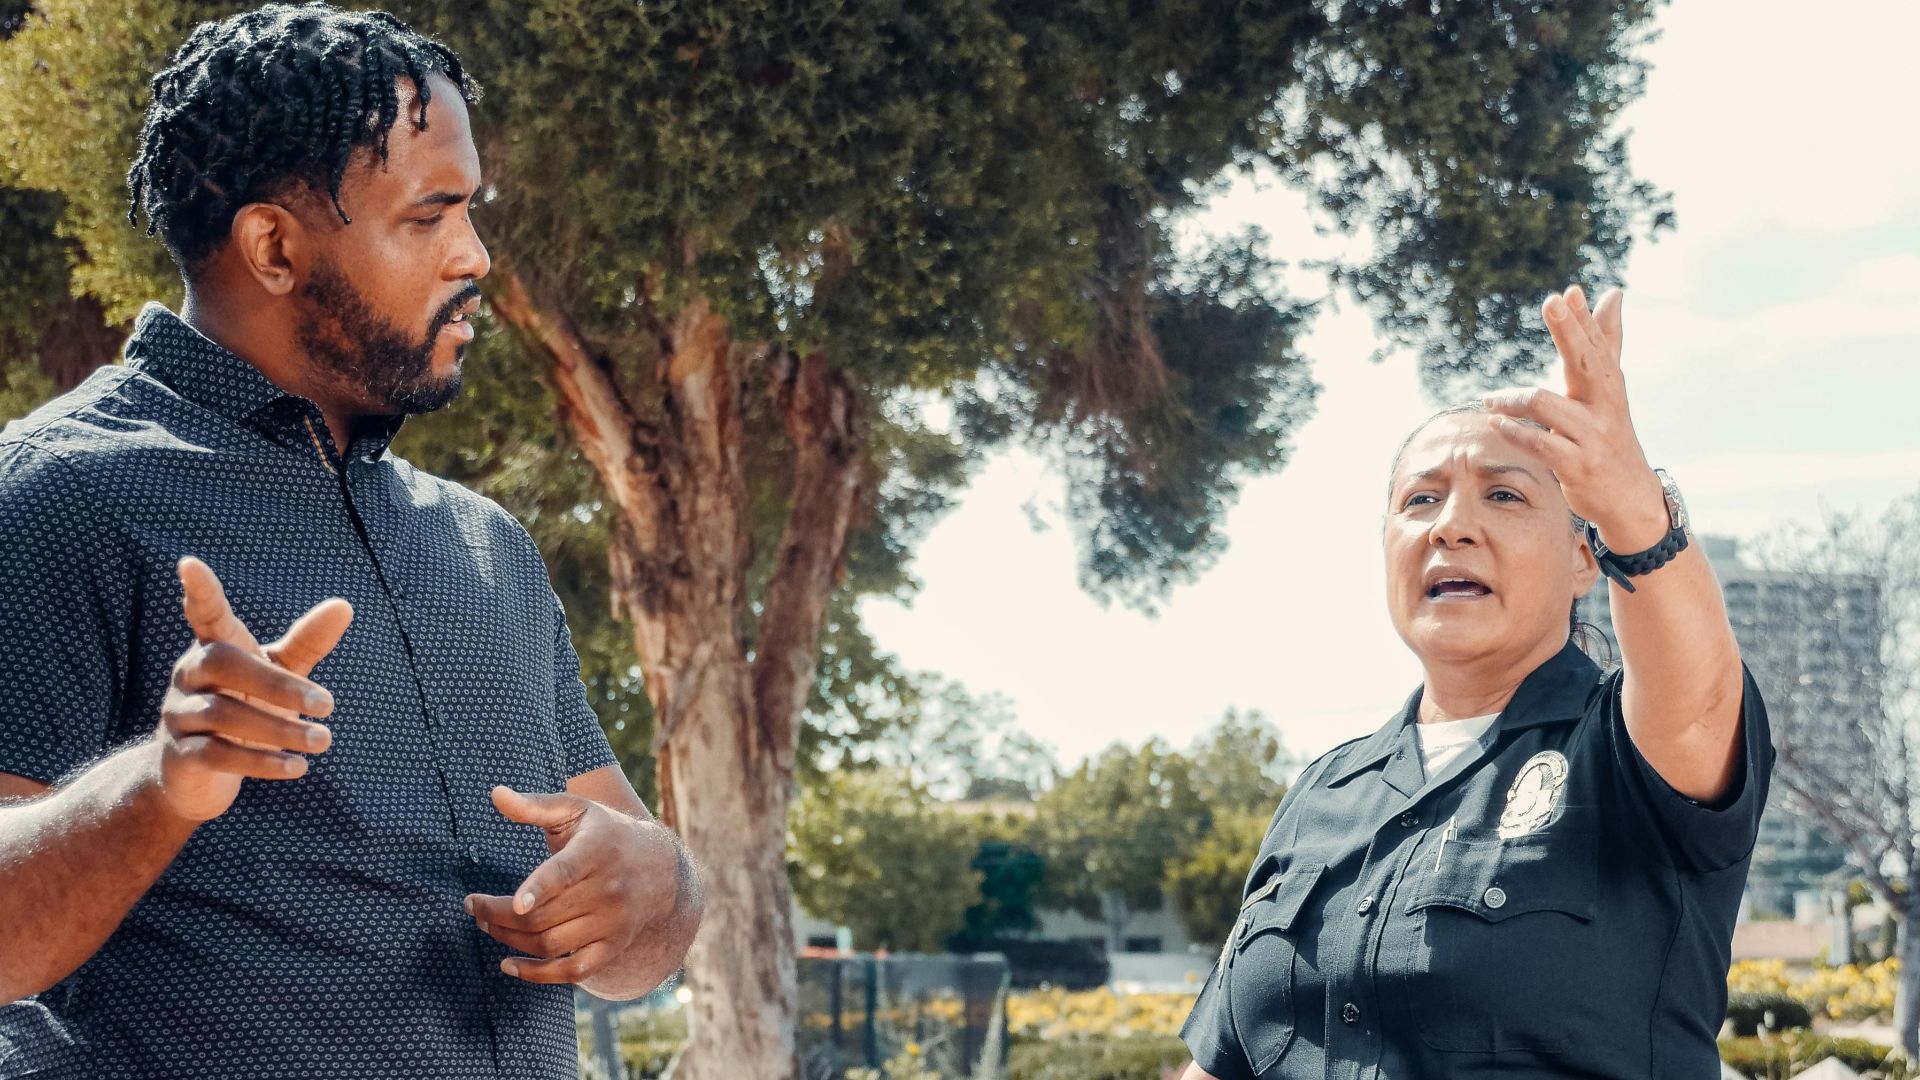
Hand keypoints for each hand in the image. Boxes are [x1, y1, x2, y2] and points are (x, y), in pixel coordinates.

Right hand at [148, 557, 353, 821]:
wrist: (196, 776)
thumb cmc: (245, 708)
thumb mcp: (277, 673)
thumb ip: (306, 643)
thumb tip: (344, 605)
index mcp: (214, 648)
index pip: (203, 613)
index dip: (199, 590)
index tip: (189, 563)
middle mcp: (188, 675)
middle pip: (223, 664)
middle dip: (279, 685)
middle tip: (329, 704)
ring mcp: (178, 715)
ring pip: (224, 714)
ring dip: (281, 730)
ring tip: (324, 740)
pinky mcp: (180, 756)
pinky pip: (218, 754)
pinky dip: (261, 762)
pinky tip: (297, 767)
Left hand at [466, 785, 683, 985]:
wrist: (661, 870)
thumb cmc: (606, 834)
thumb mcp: (576, 810)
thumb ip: (534, 805)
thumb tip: (495, 794)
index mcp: (598, 850)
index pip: (566, 872)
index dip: (540, 889)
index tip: (516, 903)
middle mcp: (609, 890)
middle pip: (544, 915)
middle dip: (498, 914)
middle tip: (473, 906)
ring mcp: (612, 923)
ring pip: (551, 943)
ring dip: (509, 939)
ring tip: (486, 924)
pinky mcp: (612, 947)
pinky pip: (572, 971)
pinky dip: (537, 974)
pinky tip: (509, 964)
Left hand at [1481, 285, 1667, 550]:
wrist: (1630, 496)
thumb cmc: (1611, 435)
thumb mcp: (1610, 389)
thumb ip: (1606, 342)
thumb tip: (1612, 293)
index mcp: (1609, 385)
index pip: (1597, 345)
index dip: (1583, 318)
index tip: (1568, 292)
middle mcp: (1604, 405)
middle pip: (1587, 361)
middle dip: (1570, 330)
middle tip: (1552, 301)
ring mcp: (1592, 436)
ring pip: (1549, 405)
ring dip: (1514, 399)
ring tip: (1490, 399)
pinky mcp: (1578, 465)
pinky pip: (1542, 445)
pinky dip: (1516, 432)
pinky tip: (1496, 423)